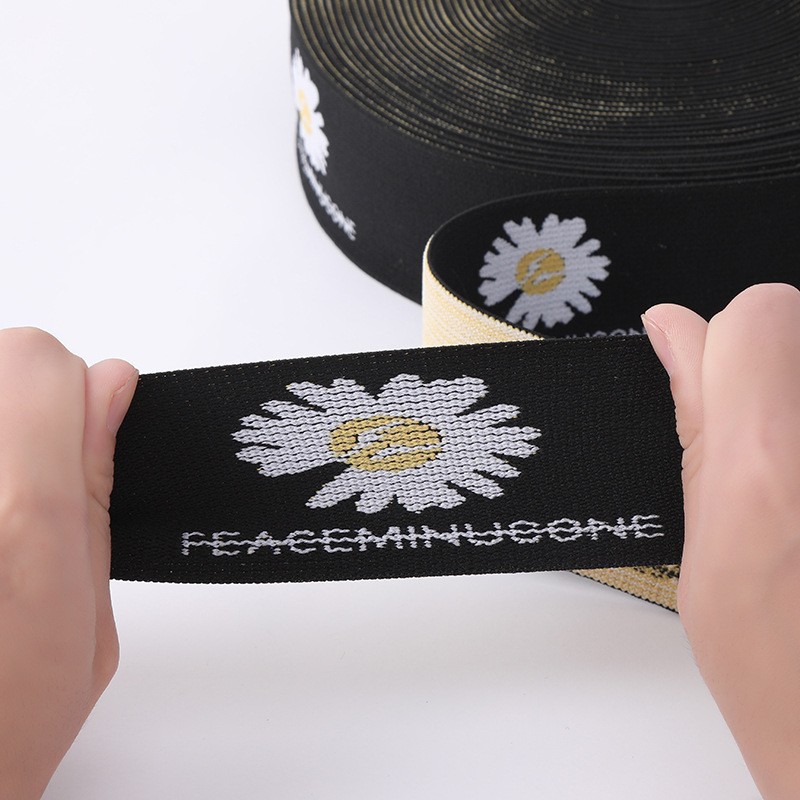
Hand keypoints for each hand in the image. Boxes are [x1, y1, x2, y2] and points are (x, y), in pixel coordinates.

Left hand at [0, 327, 136, 798]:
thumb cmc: (2, 721)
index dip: (73, 391)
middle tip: (29, 484)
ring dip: (2, 438)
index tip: (83, 432)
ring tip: (2, 513)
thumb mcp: (89, 609)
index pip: (37, 359)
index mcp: (21, 509)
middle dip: (26, 407)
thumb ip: (94, 484)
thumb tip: (110, 387)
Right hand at [642, 284, 799, 799]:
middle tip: (761, 451)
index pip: (760, 313)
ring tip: (793, 487)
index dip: (723, 342)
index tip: (706, 379)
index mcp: (770, 462)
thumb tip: (672, 330)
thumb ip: (696, 420)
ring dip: (791, 406)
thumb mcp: (706, 545)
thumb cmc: (785, 677)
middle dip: (766, 370)